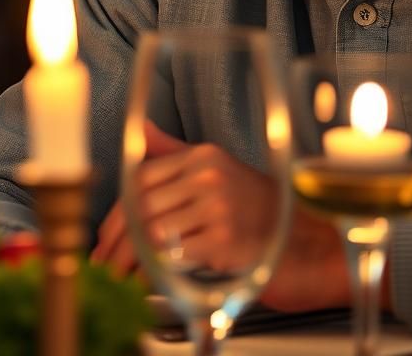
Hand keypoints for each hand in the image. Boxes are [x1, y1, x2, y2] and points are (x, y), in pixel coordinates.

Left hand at [92, 123, 355, 310]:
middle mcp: (208, 176)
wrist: (309, 241)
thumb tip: (139, 128)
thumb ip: (174, 153)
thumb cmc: (259, 208)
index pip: (141, 177)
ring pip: (154, 232)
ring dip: (131, 260)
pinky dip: (158, 272)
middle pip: (142, 205)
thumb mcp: (216, 169)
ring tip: (120, 277)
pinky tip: (149, 282)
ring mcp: (218, 207)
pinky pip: (177, 256)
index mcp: (201, 156)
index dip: (117, 211)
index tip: (104, 236)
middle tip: (103, 264)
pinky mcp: (226, 241)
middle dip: (117, 240)